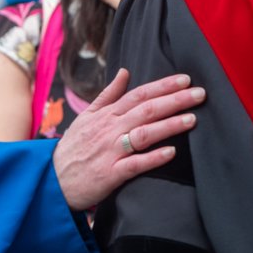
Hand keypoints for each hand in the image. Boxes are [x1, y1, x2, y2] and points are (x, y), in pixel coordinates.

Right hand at [53, 68, 200, 210]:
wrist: (53, 180)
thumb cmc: (73, 148)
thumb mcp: (86, 116)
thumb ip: (108, 95)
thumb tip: (125, 72)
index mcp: (106, 115)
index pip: (138, 94)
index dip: (163, 86)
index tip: (185, 79)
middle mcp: (110, 130)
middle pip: (146, 110)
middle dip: (175, 100)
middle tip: (199, 94)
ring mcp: (111, 151)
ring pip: (144, 134)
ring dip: (169, 125)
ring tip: (192, 119)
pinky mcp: (111, 174)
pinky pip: (135, 164)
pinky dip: (153, 157)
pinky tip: (171, 152)